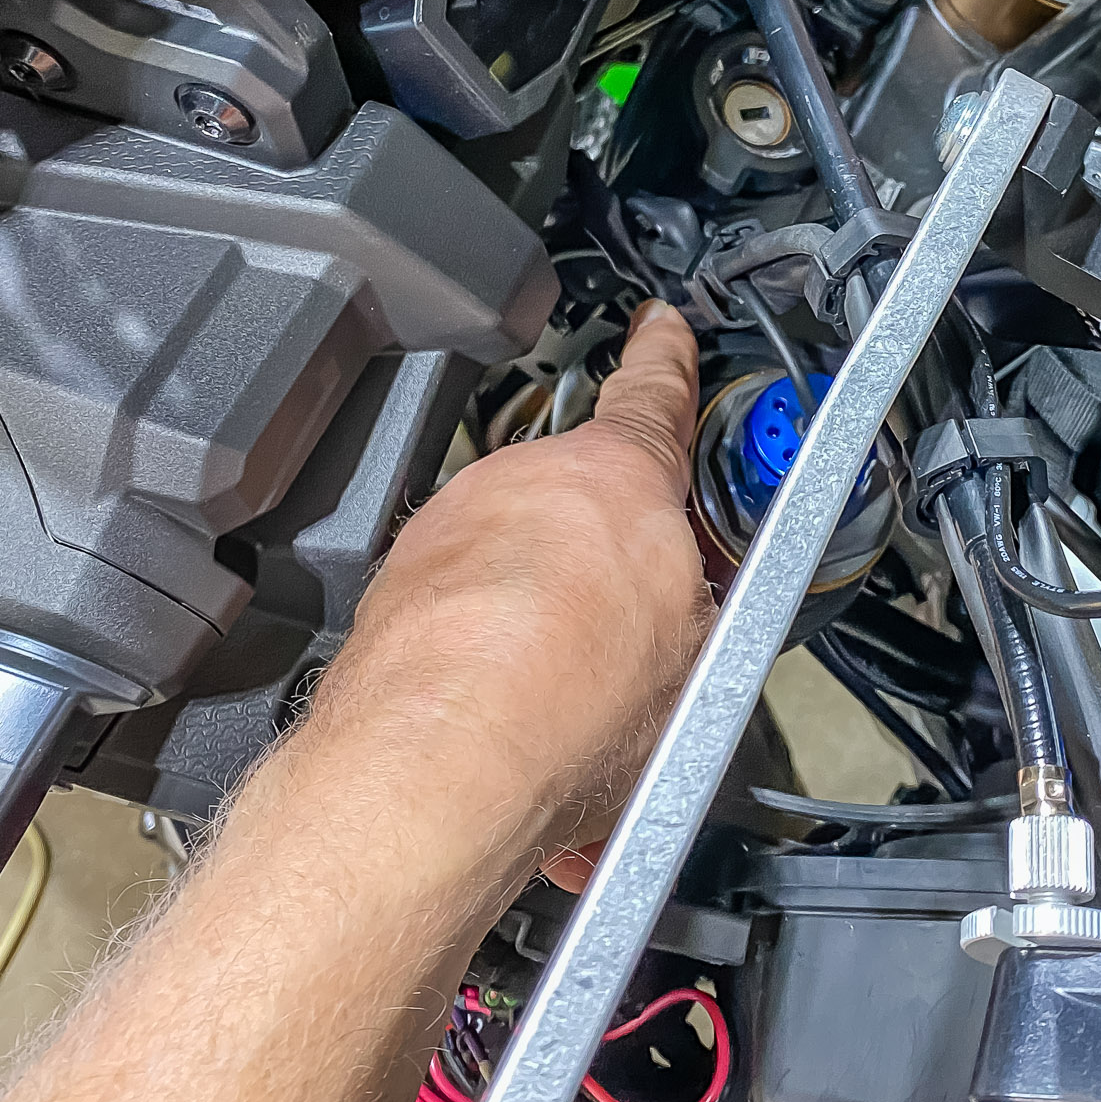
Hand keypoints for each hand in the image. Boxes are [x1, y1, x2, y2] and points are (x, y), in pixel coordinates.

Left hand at [295, 301, 713, 869]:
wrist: (438, 770)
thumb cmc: (566, 709)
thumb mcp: (704, 659)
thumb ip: (700, 604)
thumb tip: (699, 616)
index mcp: (617, 474)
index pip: (655, 392)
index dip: (666, 359)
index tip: (661, 331)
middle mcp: (522, 481)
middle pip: (583, 505)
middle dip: (607, 565)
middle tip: (636, 641)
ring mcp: (451, 531)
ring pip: (519, 569)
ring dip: (544, 624)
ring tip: (570, 710)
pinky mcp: (395, 590)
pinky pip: (463, 616)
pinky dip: (489, 662)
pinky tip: (513, 729)